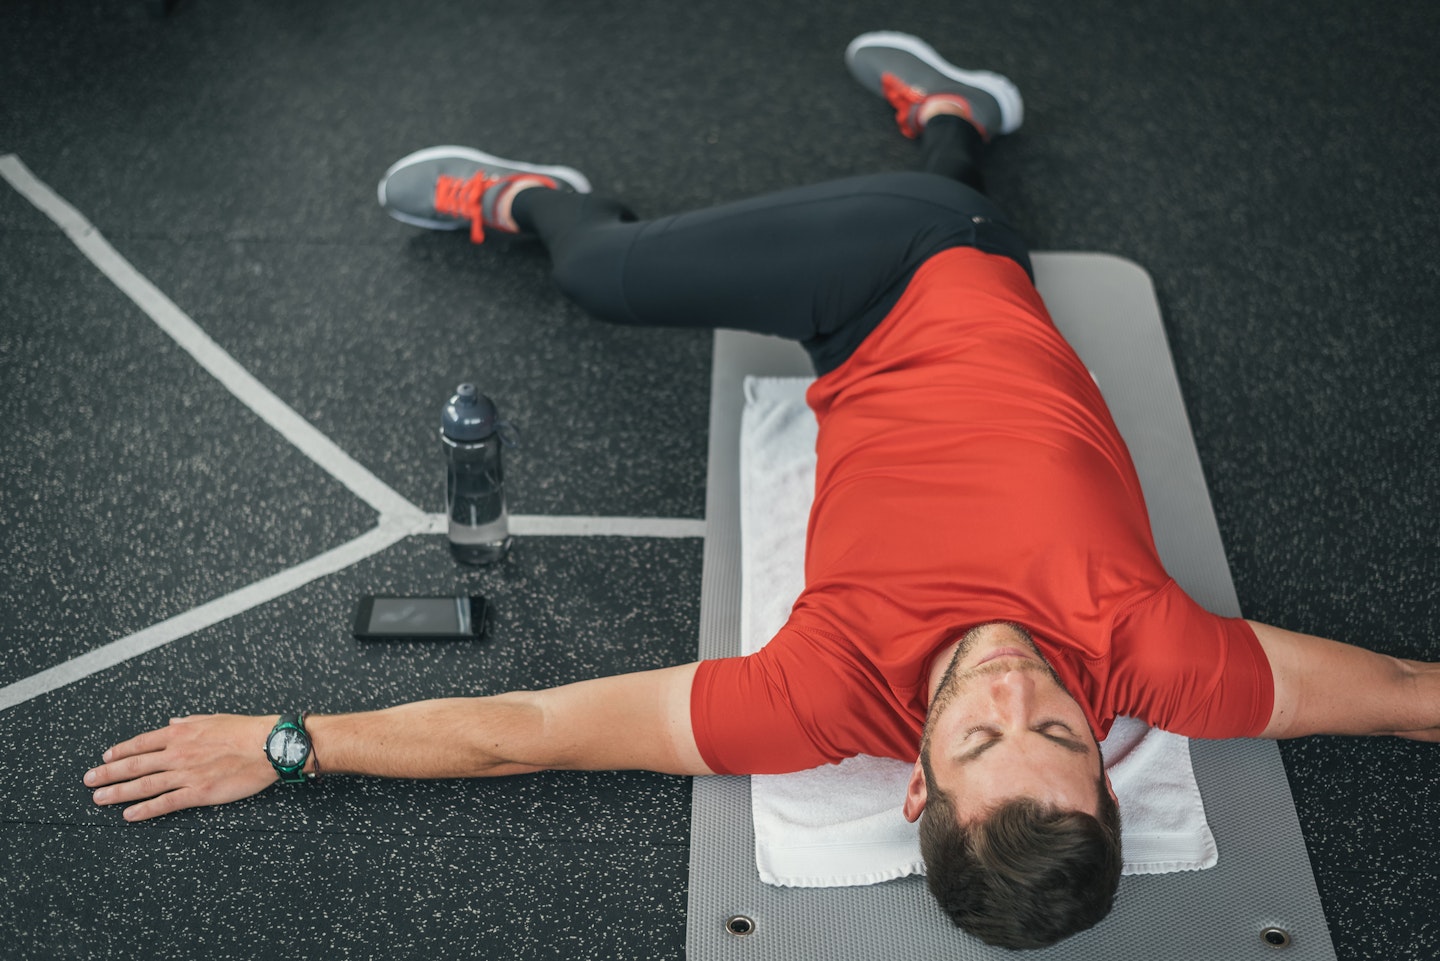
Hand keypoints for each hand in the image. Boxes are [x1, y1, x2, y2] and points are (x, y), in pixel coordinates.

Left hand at [85, 714, 280, 821]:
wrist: (269, 746)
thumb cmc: (247, 730)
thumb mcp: (214, 719)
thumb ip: (190, 722)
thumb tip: (173, 723)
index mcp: (182, 733)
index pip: (142, 742)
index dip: (121, 751)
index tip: (106, 758)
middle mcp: (178, 753)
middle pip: (135, 764)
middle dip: (108, 774)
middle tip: (89, 781)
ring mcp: (186, 773)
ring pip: (143, 784)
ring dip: (118, 792)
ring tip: (99, 798)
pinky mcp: (198, 792)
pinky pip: (165, 802)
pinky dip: (145, 809)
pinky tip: (129, 815)